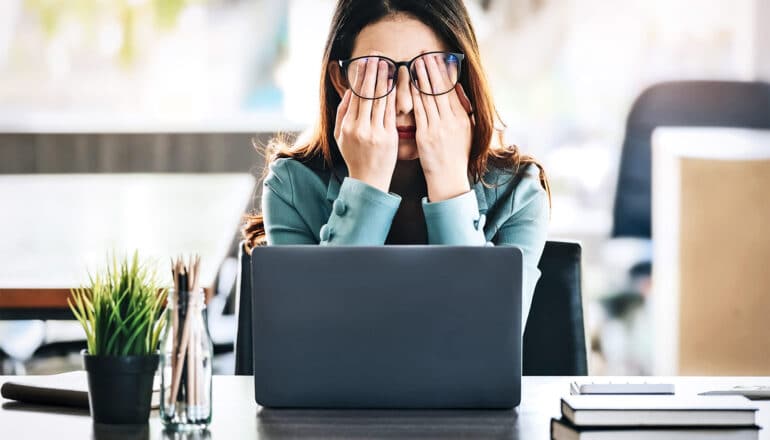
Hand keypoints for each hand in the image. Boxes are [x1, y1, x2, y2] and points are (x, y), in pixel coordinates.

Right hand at [333, 58, 397, 192]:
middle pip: (367, 94)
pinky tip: (395, 84)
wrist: (369, 180)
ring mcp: (375, 133)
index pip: (355, 96)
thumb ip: (343, 113)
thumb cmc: (354, 157)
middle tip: (377, 56)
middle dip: (372, 73)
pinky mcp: (389, 137)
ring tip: (387, 64)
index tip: (365, 61)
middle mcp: (360, 128)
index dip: (361, 76)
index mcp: (347, 126)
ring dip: (384, 80)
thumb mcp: (340, 136)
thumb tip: (349, 92)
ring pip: (380, 100)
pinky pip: (391, 112)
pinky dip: (392, 97)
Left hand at [411, 55, 473, 201]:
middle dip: (432, 68)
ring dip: (422, 77)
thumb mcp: (466, 132)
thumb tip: (459, 89)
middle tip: (425, 52)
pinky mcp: (426, 136)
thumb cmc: (455, 157)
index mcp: (462, 118)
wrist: (449, 180)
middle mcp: (452, 120)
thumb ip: (463, 110)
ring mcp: (439, 128)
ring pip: (430, 97)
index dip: (443, 72)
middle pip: (441, 89)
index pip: (452, 89)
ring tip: (416, 61)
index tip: (437, 57)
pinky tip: (409, 84)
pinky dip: (415, 96)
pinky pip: (420, 111)